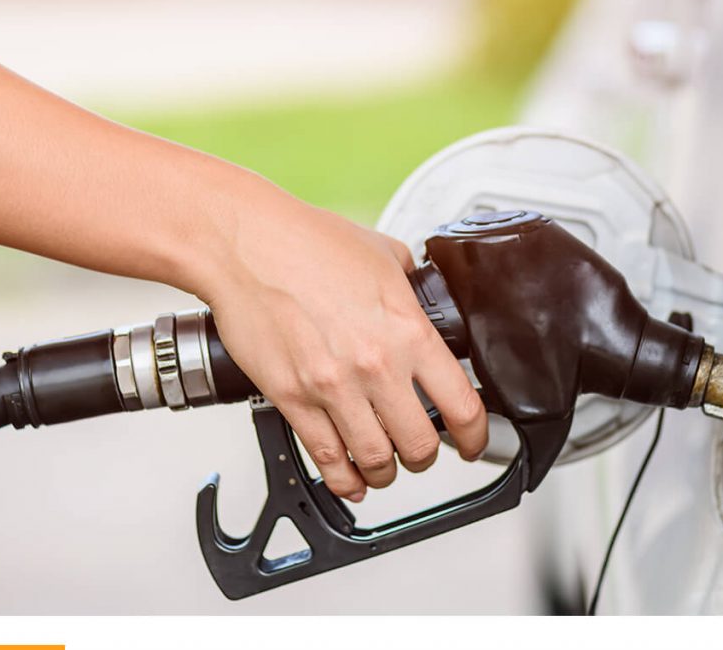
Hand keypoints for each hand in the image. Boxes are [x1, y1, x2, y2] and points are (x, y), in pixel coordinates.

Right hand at [195, 175, 487, 501]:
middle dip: (426, 457)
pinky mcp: (292, 399)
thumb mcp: (384, 254)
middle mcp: (375, 366)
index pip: (462, 405)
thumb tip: (422, 296)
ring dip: (385, 472)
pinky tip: (350, 479)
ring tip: (385, 467)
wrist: (246, 245)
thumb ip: (411, 285)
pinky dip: (343, 479)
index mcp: (407, 331)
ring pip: (374, 460)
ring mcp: (332, 388)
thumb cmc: (308, 242)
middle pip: (419, 445)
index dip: (475, 436)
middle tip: (423, 451)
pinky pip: (325, 458)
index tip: (472, 442)